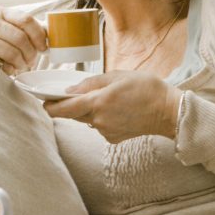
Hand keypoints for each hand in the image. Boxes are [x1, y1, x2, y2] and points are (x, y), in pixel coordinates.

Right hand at [0, 6, 47, 74]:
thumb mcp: (3, 26)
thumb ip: (23, 28)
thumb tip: (49, 34)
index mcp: (1, 12)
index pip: (27, 20)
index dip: (39, 35)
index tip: (44, 48)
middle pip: (21, 38)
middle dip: (31, 53)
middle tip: (31, 62)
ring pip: (12, 52)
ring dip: (21, 63)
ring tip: (20, 66)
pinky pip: (1, 63)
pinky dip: (8, 69)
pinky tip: (7, 69)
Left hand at [43, 70, 181, 143]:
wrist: (170, 112)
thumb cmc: (147, 89)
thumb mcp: (118, 76)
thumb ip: (91, 83)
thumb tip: (70, 91)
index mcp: (98, 103)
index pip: (63, 109)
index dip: (50, 105)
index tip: (44, 100)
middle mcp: (98, 120)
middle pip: (73, 114)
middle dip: (71, 105)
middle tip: (81, 93)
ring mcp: (105, 131)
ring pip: (86, 119)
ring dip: (89, 110)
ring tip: (110, 99)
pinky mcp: (112, 138)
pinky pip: (99, 126)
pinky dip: (102, 118)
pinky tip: (118, 110)